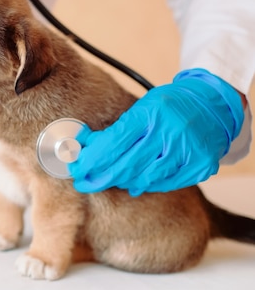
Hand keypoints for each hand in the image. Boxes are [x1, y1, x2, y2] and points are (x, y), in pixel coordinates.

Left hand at [68, 68, 244, 195]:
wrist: (211, 105)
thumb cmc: (168, 106)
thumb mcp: (139, 108)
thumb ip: (114, 129)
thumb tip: (83, 145)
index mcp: (150, 113)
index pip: (113, 143)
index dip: (91, 160)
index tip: (77, 169)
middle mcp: (170, 131)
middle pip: (126, 165)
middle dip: (99, 177)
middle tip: (84, 182)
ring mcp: (187, 151)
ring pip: (144, 178)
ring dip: (121, 181)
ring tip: (108, 180)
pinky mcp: (200, 166)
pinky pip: (165, 183)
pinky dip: (145, 185)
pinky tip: (133, 184)